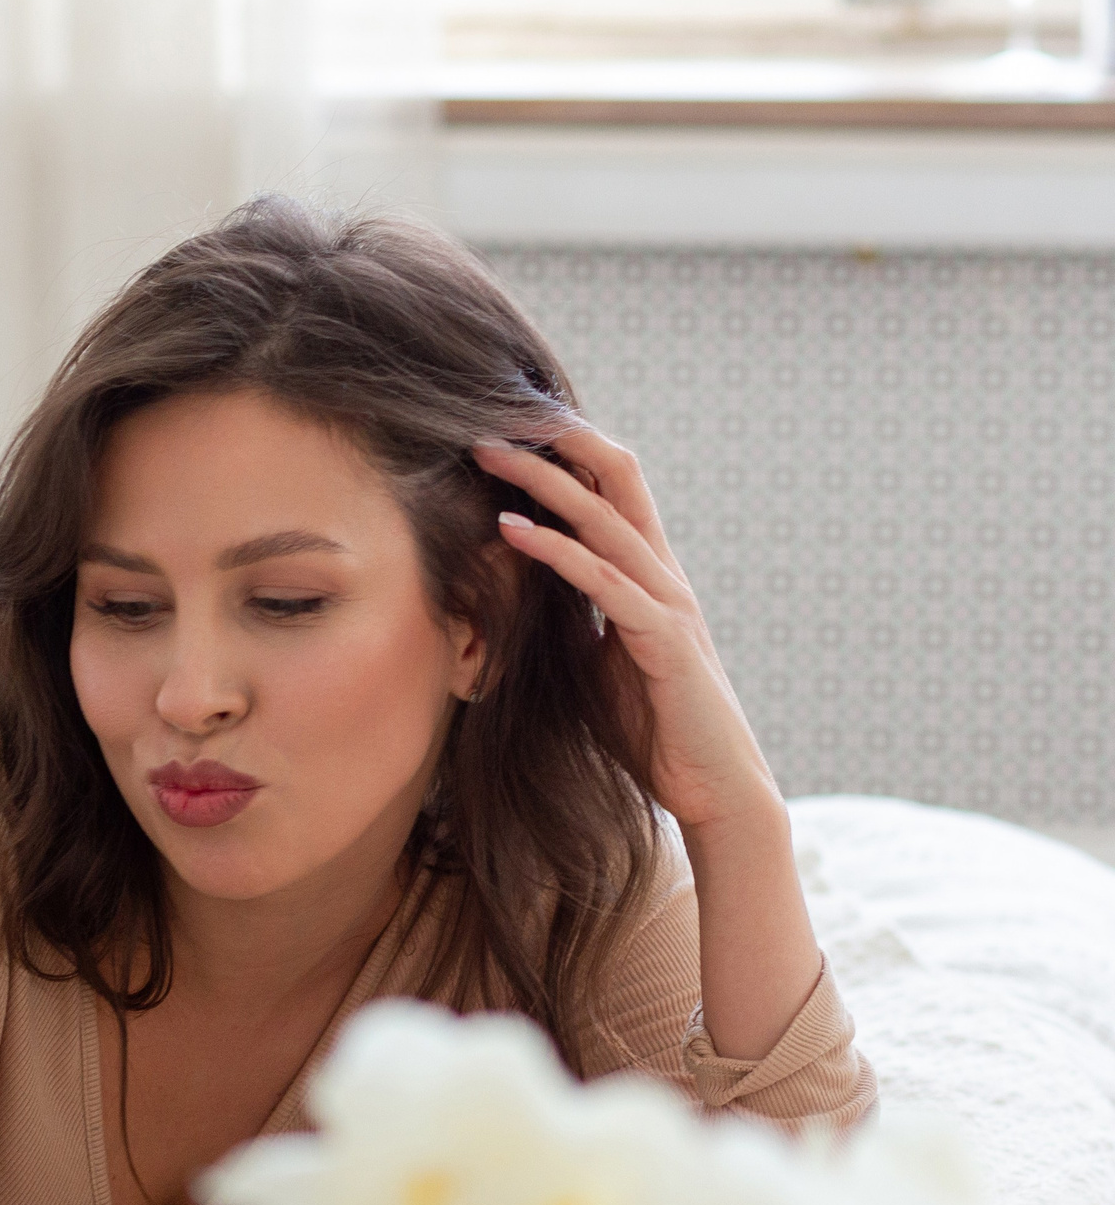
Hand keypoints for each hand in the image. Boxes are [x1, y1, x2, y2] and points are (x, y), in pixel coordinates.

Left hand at [473, 431, 778, 832]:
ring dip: (542, 481)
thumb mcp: (598, 662)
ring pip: (605, 519)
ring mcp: (667, 604)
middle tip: (495, 414)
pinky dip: (555, 550)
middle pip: (614, 480)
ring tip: (488, 453)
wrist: (715, 790)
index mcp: (649, 576)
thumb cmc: (655, 728)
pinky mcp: (663, 640)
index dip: (568, 452)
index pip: (613, 490)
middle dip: (557, 442)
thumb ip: (572, 622)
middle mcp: (663, 576)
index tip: (512, 426)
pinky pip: (602, 581)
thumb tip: (522, 600)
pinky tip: (511, 529)